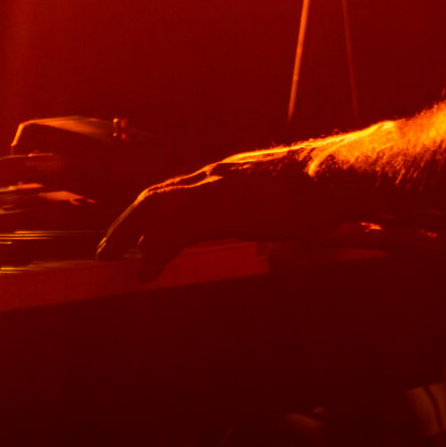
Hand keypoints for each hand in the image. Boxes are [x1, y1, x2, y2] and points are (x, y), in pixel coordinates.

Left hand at [97, 144, 337, 280]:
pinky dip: (155, 252)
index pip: (179, 189)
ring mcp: (216, 190)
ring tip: (110, 256)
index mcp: (229, 174)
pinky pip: (175, 232)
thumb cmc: (323, 185)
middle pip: (156, 195)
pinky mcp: (221, 209)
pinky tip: (145, 273)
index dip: (154, 211)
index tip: (138, 231)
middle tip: (109, 246)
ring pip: (155, 207)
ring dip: (128, 232)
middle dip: (128, 221)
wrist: (335, 173)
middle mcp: (215, 176)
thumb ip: (275, 206)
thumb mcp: (288, 195)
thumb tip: (284, 225)